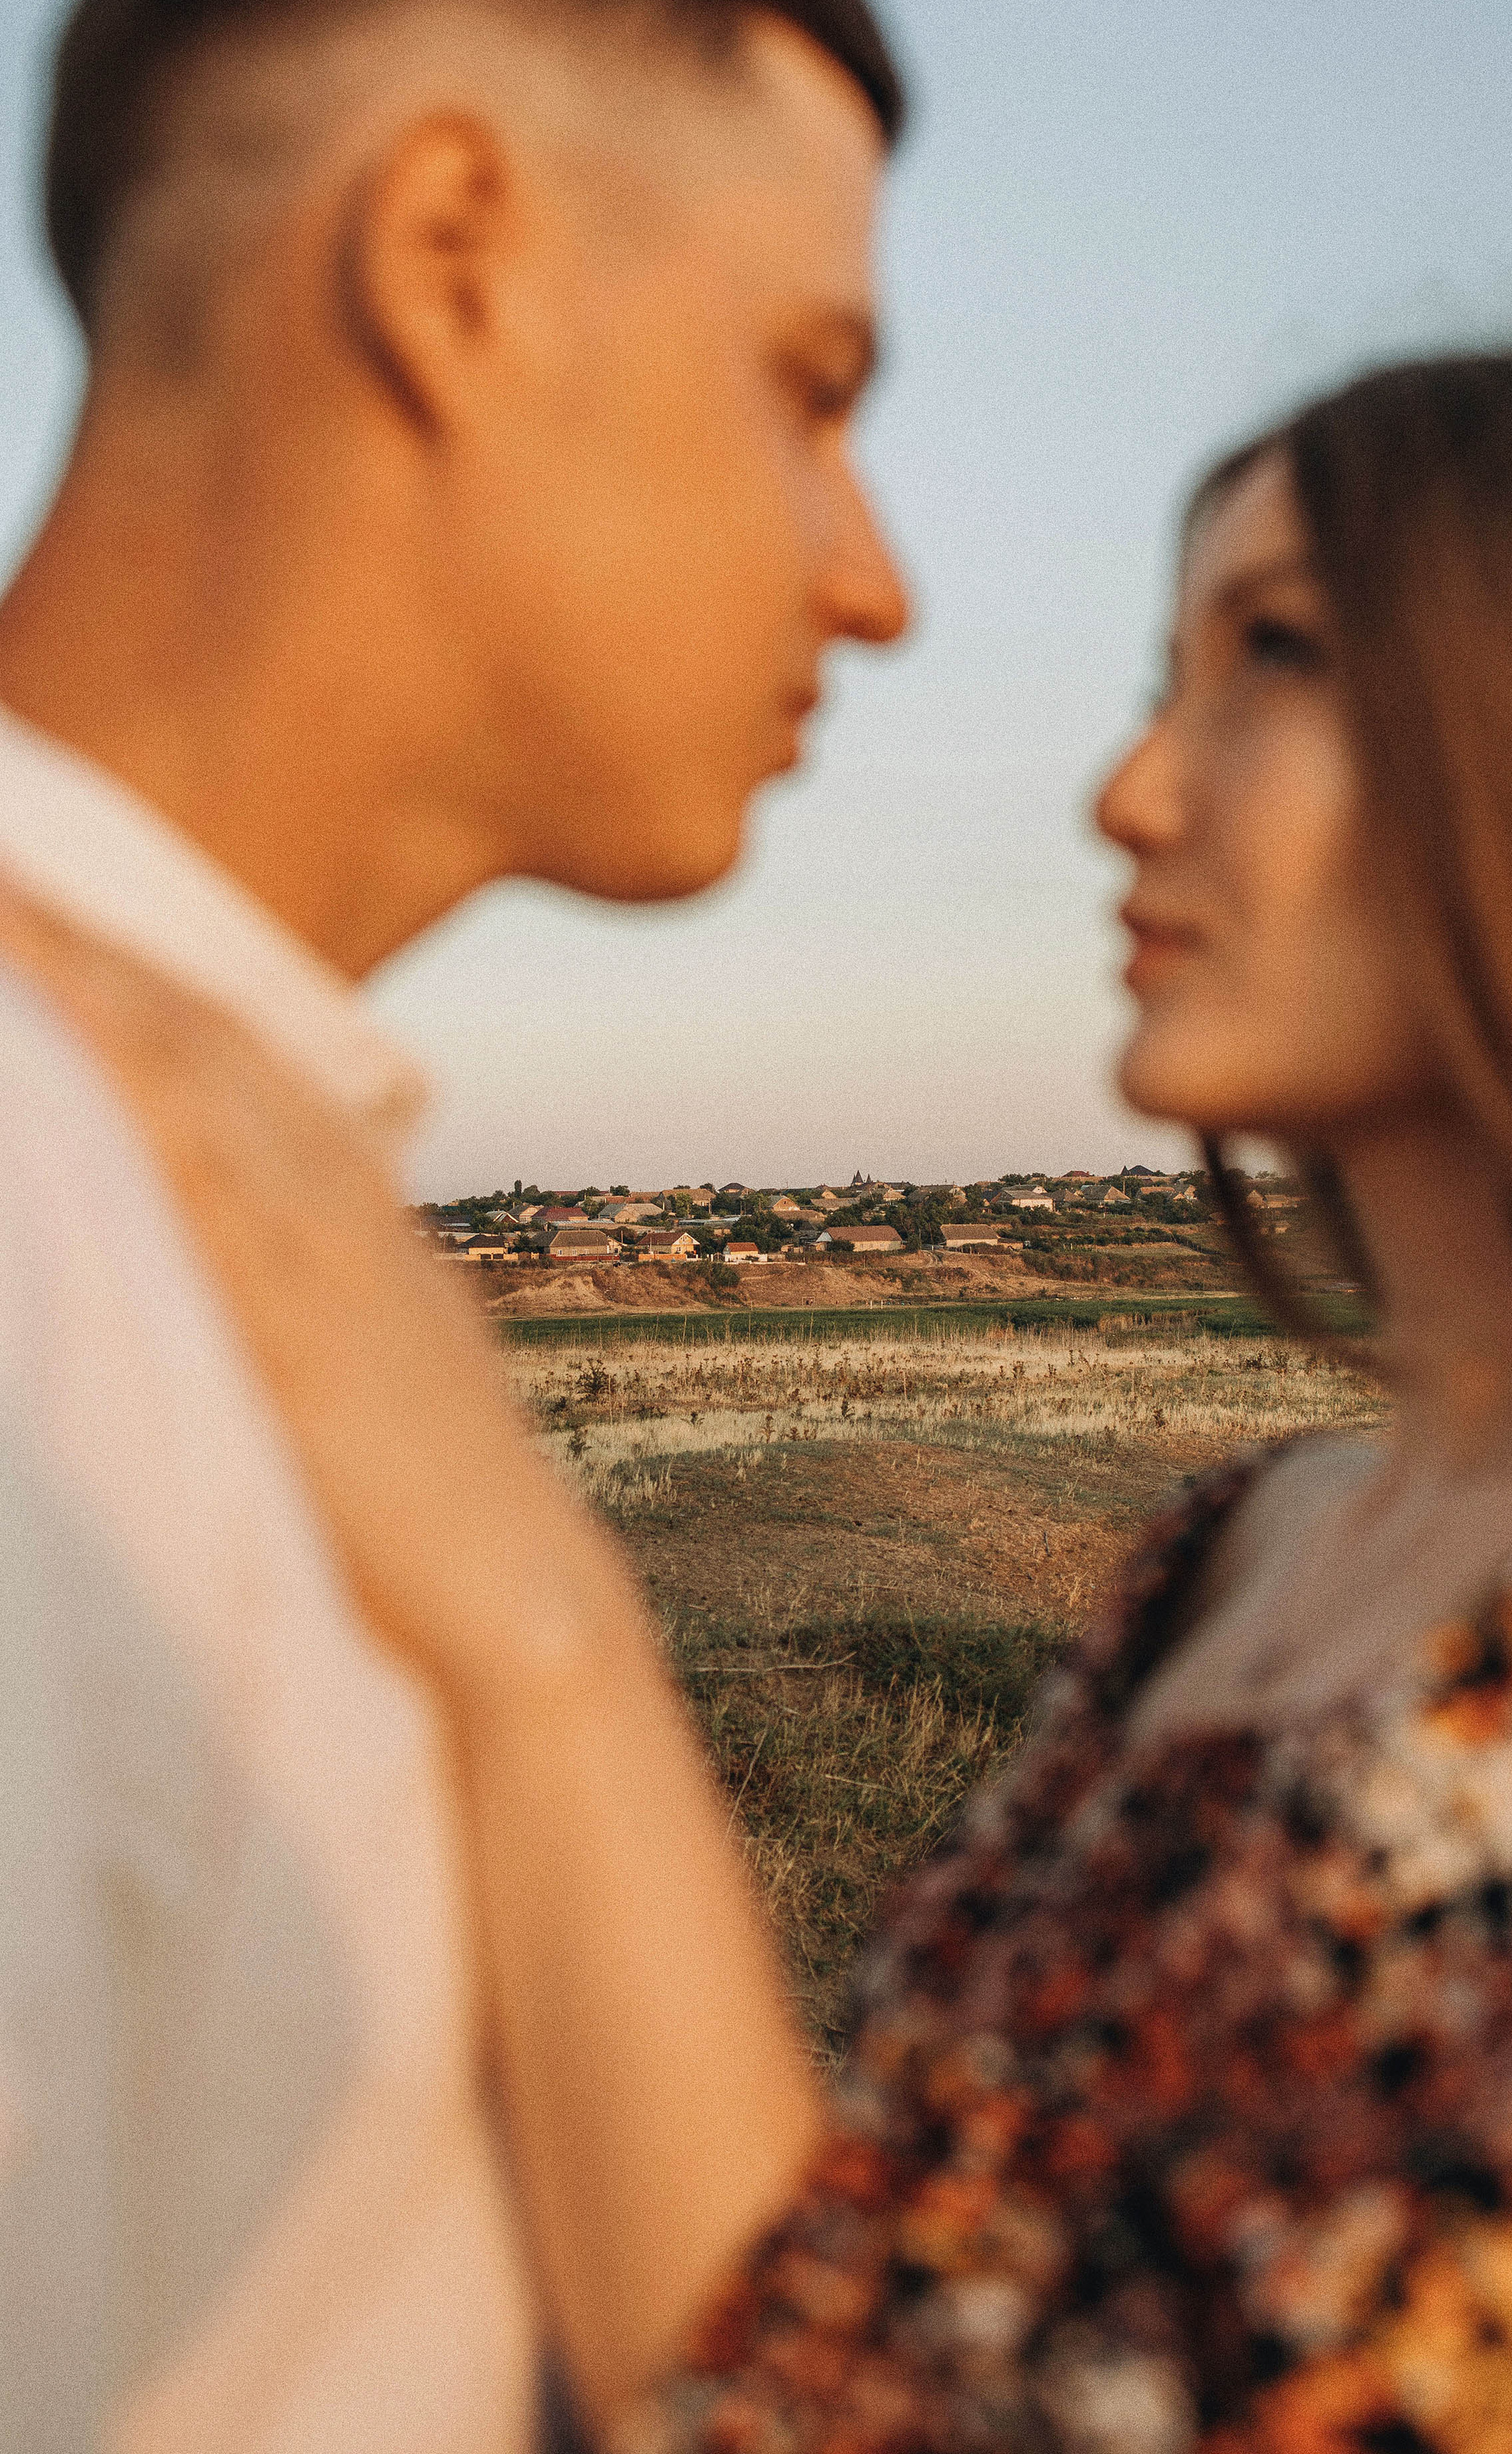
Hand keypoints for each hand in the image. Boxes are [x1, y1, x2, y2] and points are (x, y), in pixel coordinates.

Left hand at [0, 879, 636, 1711]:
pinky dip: (124, 1091)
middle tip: (5, 850)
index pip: (227, 1054)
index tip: (52, 901)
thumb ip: (310, 1285)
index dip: (138, 970)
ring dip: (88, 985)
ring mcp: (316, 1252)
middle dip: (91, 941)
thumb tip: (242, 1246)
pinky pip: (193, 1178)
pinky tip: (63, 1025)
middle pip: (195, 1036)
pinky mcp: (294, 1320)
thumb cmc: (435, 1504)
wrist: (518, 1602)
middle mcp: (329, 1204)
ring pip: (186, 1081)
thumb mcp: (375, 1358)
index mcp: (345, 1210)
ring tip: (8, 897)